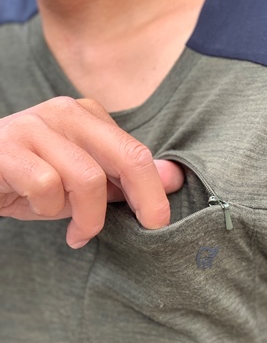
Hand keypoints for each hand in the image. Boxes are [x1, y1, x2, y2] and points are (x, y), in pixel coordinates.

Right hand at [0, 97, 183, 247]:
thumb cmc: (32, 178)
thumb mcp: (84, 182)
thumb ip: (126, 179)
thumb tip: (175, 178)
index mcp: (88, 116)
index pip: (137, 152)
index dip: (155, 191)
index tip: (157, 222)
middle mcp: (65, 113)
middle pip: (125, 156)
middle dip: (144, 199)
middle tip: (146, 229)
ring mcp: (35, 126)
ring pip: (86, 178)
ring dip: (86, 216)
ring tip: (76, 230)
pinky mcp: (7, 147)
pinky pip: (46, 186)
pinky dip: (47, 209)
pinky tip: (38, 210)